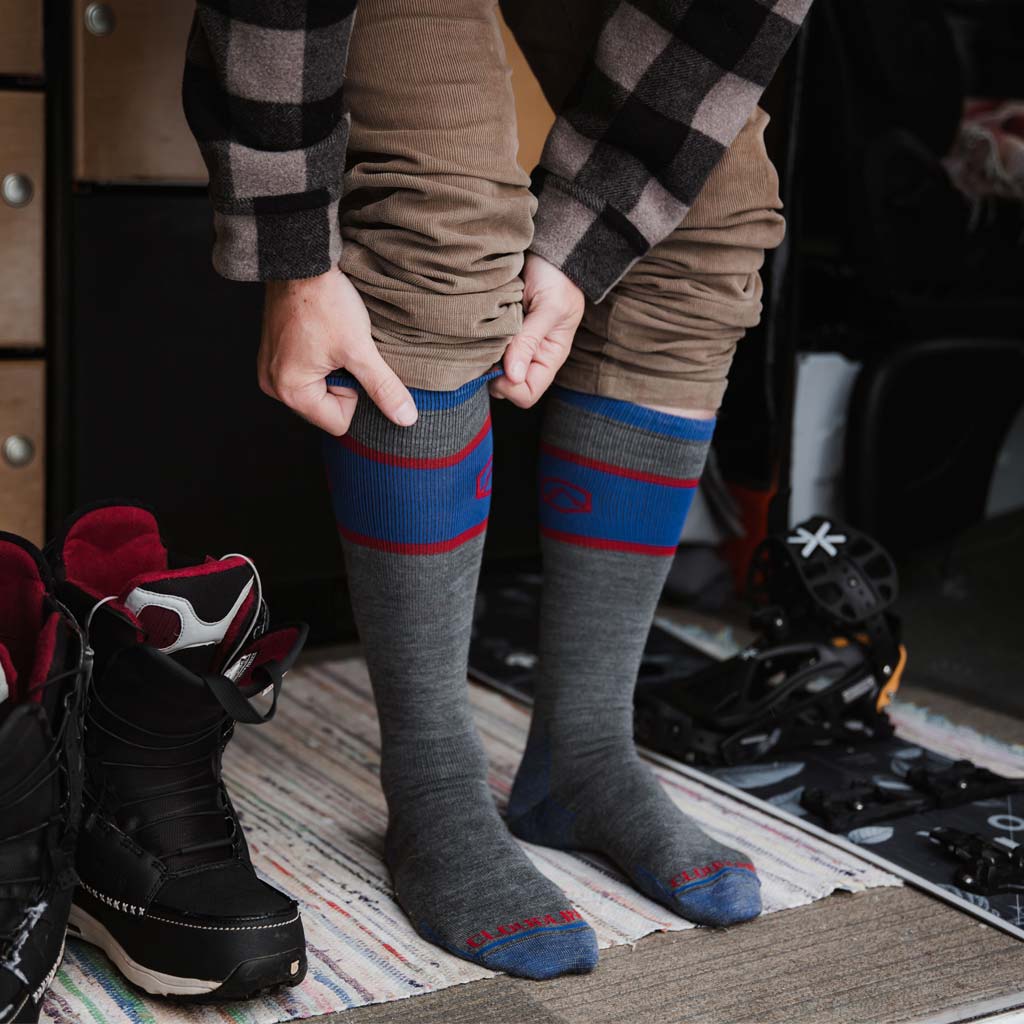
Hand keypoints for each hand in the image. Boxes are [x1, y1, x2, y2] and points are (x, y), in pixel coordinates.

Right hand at [258, 267, 417, 434]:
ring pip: (319, 390)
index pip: (339, 422)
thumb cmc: (325, 300)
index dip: (354, 394)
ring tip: (331, 339)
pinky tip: (322, 334)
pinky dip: (321, 359)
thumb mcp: (360, 348)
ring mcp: (271, 369)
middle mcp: (274, 386)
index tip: (350, 360)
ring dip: (333, 370)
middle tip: (341, 348)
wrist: (299, 258)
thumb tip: (406, 419)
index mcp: (290, 391)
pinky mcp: (275, 353)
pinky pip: (307, 373)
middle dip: (343, 383)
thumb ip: (384, 387)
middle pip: (327, 408)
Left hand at [489, 253, 584, 407]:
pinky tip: (476, 331)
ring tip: (480, 338)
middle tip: (483, 350)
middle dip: (492, 376)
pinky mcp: (500, 333)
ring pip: (492, 372)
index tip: (497, 366)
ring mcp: (514, 347)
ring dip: (482, 362)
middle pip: (507, 388)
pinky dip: (477, 347)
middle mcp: (531, 358)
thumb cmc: (557, 277)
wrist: (550, 250)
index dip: (510, 387)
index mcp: (549, 357)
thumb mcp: (548, 308)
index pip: (528, 393)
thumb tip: (512, 376)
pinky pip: (484, 352)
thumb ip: (530, 341)